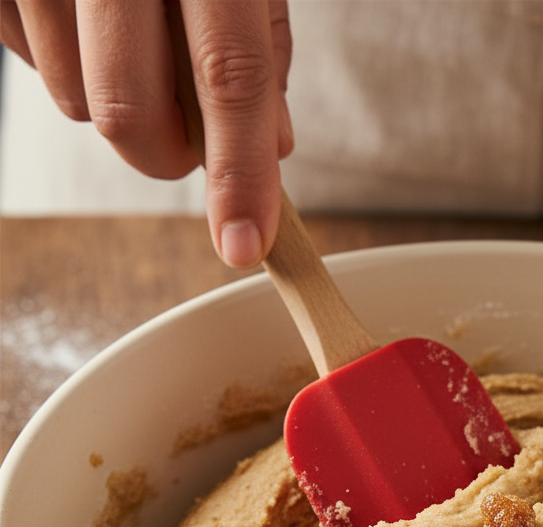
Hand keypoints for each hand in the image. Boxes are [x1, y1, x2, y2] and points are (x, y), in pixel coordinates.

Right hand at [0, 0, 292, 268]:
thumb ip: (260, 47)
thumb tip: (275, 148)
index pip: (228, 80)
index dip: (241, 177)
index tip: (245, 246)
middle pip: (132, 118)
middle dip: (168, 156)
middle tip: (188, 139)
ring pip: (73, 101)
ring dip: (112, 100)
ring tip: (127, 36)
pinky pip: (24, 59)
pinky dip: (60, 59)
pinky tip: (80, 12)